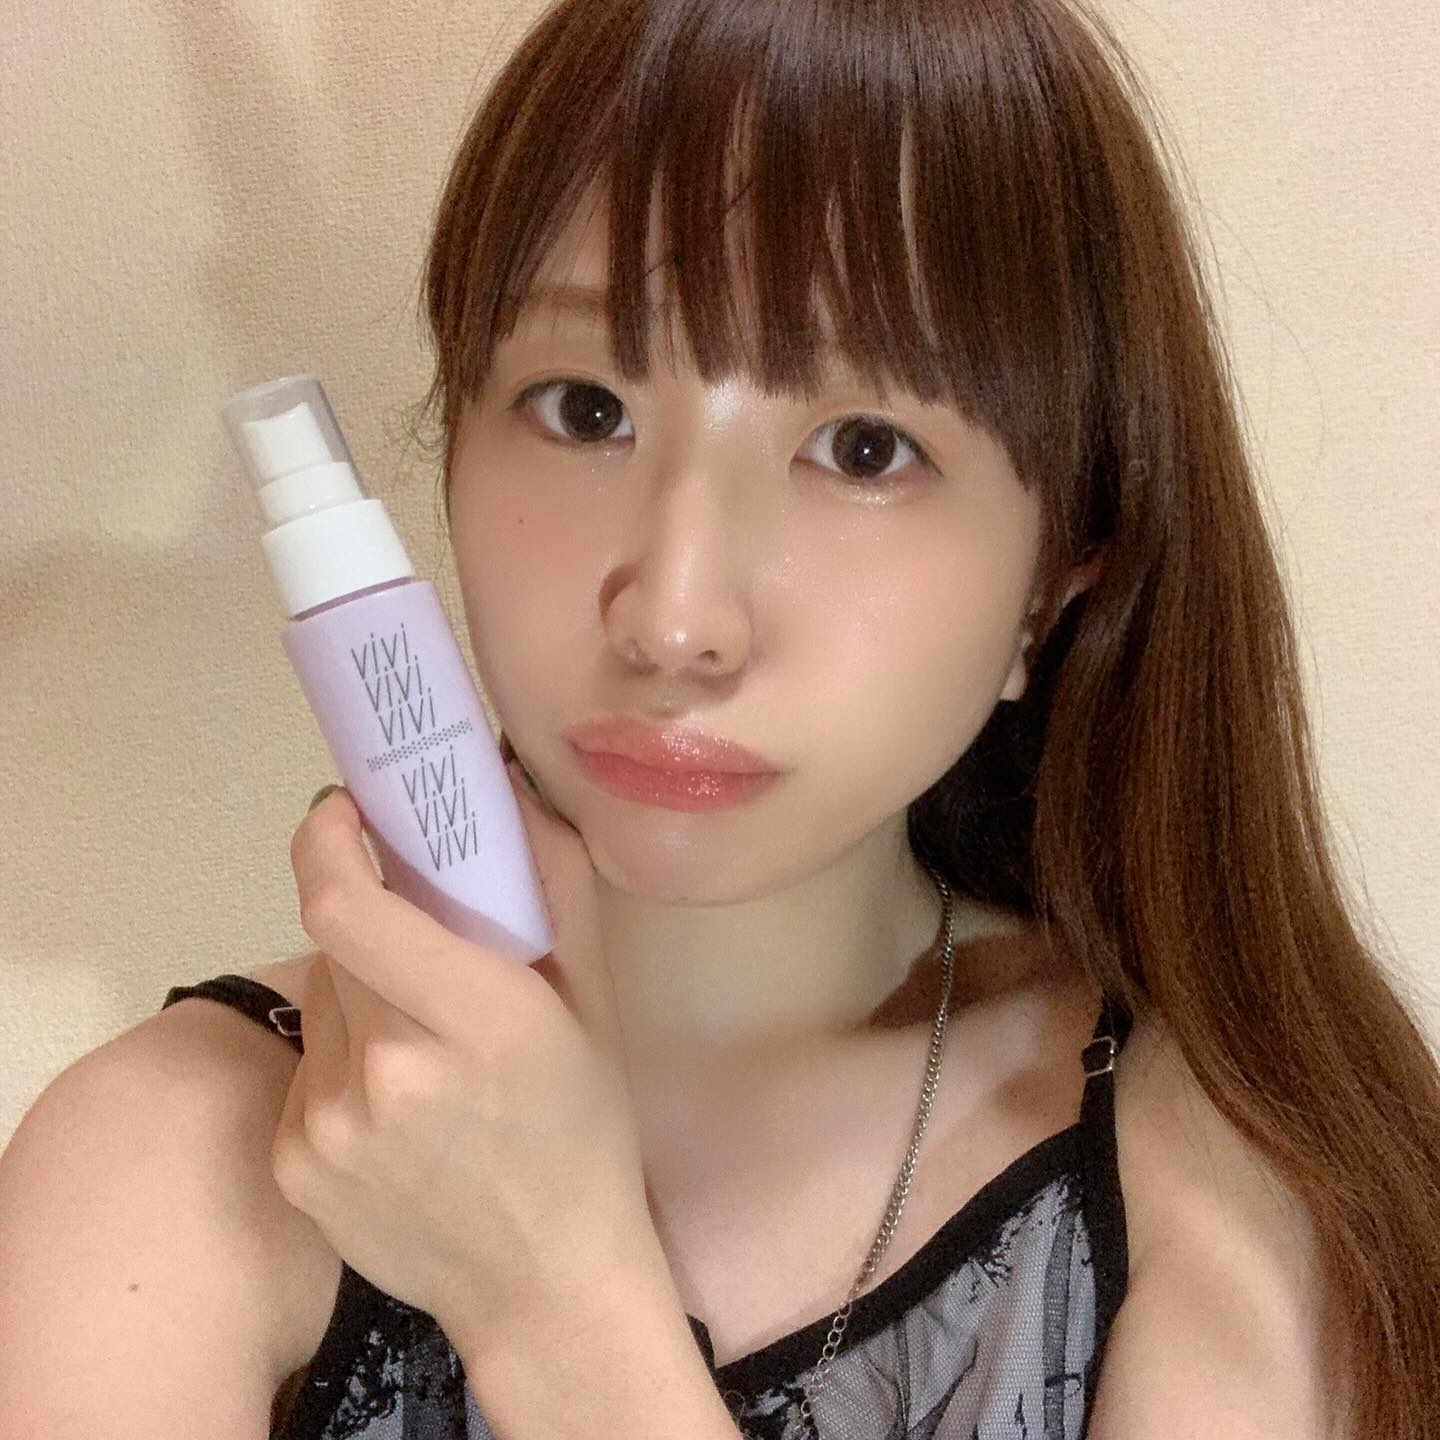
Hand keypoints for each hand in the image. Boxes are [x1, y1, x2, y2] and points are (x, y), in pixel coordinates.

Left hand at [271, 767, 652, 1364]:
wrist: (545, 1283)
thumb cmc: (584, 1130)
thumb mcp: (593, 1004)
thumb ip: (554, 888)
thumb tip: (508, 786)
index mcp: (478, 1021)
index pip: (349, 910)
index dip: (325, 844)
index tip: (340, 810)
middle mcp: (387, 1073)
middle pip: (337, 946)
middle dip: (371, 924)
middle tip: (421, 945)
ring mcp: (329, 1126)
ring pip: (323, 1005)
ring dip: (361, 998)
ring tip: (421, 1050)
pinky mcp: (293, 1166)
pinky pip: (308, 1069)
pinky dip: (344, 1064)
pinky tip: (396, 1112)